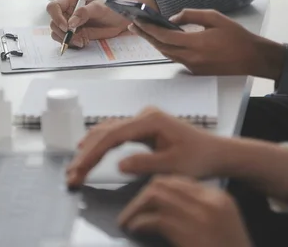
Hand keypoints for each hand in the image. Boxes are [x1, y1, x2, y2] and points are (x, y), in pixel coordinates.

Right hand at [46, 0, 129, 47]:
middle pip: (53, 23)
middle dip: (62, 32)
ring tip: (81, 41)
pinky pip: (66, 41)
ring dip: (67, 40)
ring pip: (57, 33)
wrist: (119, 20)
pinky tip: (83, 42)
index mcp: (71, 2)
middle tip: (75, 37)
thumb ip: (84, 13)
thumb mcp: (98, 8)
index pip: (54, 7)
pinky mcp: (75, 34)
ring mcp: (70, 25)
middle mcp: (68, 13)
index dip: (56, 17)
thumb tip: (71, 23)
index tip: (67, 27)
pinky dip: (72, 44)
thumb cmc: (110, 9)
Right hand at [67, 107, 222, 186]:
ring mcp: (141, 119)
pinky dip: (100, 144)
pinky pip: (115, 133)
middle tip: (72, 173)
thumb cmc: (199, 158)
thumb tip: (120, 164)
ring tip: (75, 166)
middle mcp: (143, 115)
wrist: (215, 152)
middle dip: (87, 154)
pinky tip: (88, 150)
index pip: (113, 136)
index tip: (80, 169)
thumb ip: (146, 164)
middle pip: (106, 132)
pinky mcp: (142, 127)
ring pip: (107, 131)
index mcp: (150, 120)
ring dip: (90, 148)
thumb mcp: (174, 165)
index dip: (94, 154)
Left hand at [119, 176, 251, 246]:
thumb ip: (197, 210)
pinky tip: (135, 228)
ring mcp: (201, 216)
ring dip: (135, 208)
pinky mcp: (190, 233)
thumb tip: (163, 205)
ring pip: (155, 196)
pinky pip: (155, 219)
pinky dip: (139, 222)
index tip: (143, 201)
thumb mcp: (220, 226)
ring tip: (127, 220)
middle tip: (131, 211)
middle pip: (164, 184)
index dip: (155, 189)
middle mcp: (210, 201)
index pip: (179, 181)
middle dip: (142, 196)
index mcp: (219, 198)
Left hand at [129, 8, 283, 78]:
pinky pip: (176, 59)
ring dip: (155, 43)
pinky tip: (163, 41)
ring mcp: (192, 67)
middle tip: (134, 26)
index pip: (164, 37)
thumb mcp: (215, 17)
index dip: (149, 29)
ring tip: (144, 32)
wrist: (253, 58)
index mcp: (195, 43)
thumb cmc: (236, 36)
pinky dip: (167, 49)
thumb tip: (172, 18)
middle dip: (146, 36)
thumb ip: (191, 15)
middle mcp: (190, 58)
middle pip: (161, 47)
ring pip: (167, 54)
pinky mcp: (196, 72)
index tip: (138, 21)